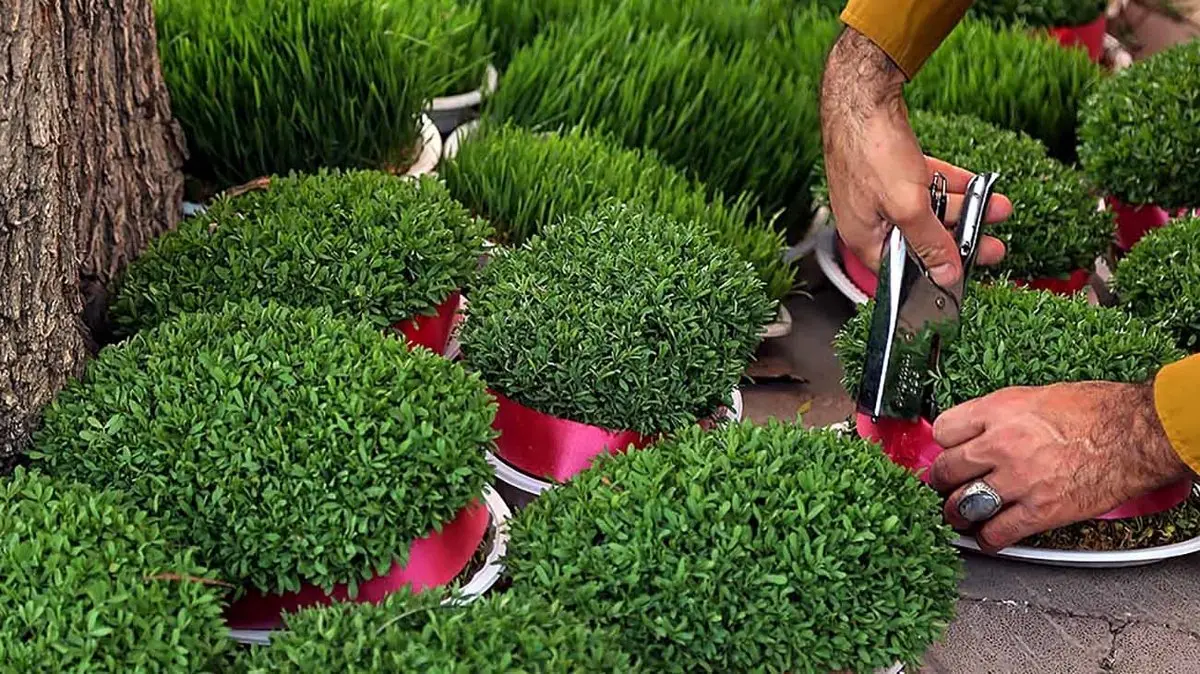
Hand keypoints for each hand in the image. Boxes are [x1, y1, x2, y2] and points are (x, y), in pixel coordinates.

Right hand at [820, 28, 1010, 285]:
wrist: (863, 99)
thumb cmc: (871, 153)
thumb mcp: (907, 208)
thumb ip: (929, 243)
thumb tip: (945, 274)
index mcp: (865, 238)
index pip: (901, 272)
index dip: (933, 274)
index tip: (965, 273)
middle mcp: (873, 219)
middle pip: (922, 239)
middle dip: (961, 239)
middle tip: (992, 246)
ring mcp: (883, 193)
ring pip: (931, 210)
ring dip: (967, 209)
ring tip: (997, 207)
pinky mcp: (894, 170)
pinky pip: (930, 186)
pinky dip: (954, 187)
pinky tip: (980, 186)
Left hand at [929, 382, 1193, 551]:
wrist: (1135, 434)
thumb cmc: (1095, 410)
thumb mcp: (1034, 397)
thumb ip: (999, 416)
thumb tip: (976, 433)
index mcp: (998, 411)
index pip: (943, 431)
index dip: (943, 444)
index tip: (947, 452)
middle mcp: (1001, 444)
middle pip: (946, 469)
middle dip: (942, 480)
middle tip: (944, 485)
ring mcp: (1018, 480)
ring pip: (963, 504)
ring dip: (957, 513)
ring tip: (959, 514)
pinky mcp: (1040, 511)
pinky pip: (997, 532)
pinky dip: (987, 539)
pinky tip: (989, 536)